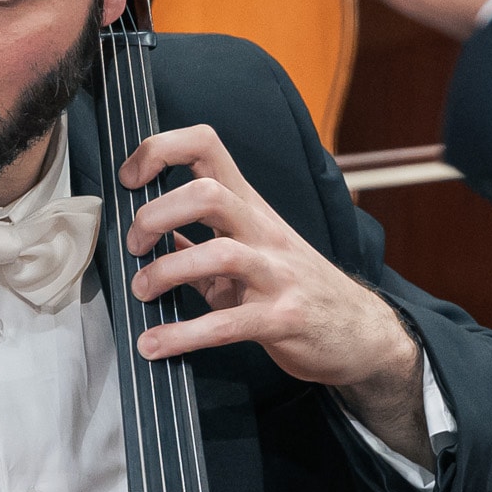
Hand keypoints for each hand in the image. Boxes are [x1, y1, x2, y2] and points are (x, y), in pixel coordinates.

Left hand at [118, 124, 430, 461]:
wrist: (361, 332)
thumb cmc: (299, 288)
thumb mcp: (250, 254)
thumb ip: (199, 241)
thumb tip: (147, 231)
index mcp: (251, 208)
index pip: (206, 147)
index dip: (159, 150)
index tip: (130, 180)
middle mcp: (264, 232)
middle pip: (207, 194)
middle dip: (156, 215)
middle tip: (134, 245)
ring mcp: (277, 274)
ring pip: (219, 253)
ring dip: (165, 271)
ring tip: (143, 291)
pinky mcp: (283, 318)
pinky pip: (227, 324)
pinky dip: (182, 335)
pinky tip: (156, 344)